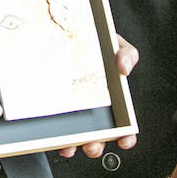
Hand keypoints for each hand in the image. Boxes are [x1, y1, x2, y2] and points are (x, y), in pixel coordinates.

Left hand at [56, 33, 140, 157]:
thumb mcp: (114, 44)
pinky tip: (53, 137)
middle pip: (97, 136)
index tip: (125, 140)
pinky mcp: (51, 107)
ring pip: (74, 136)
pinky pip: (52, 126)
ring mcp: (71, 110)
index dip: (125, 136)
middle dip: (95, 146)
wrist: (67, 30)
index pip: (122, 126)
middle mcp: (91, 109)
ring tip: (69, 147)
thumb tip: (124, 67)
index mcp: (110, 100)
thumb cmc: (95, 42)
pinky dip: (52, 136)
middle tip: (93, 146)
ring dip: (73, 145)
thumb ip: (125, 53)